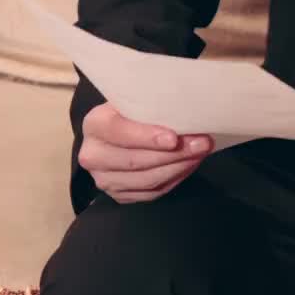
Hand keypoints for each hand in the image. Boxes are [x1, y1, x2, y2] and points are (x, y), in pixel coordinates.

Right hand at [78, 103, 213, 203]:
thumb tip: (187, 107)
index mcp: (94, 124)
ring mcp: (105, 179)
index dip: (146, 137)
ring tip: (200, 153)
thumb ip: (151, 103)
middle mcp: (93, 155)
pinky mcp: (119, 195)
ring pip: (146, 180)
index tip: (174, 138)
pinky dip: (174, 179)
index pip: (118, 132)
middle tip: (202, 144)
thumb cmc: (131, 111)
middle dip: (174, 154)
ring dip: (178, 167)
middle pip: (136, 161)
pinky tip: (189, 165)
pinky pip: (151, 193)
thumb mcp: (135, 99)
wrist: (115, 133)